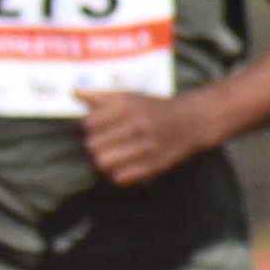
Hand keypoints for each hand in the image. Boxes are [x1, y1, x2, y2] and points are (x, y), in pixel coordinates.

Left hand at [77, 89, 219, 186]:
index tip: (91, 129)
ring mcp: (146, 147)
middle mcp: (137, 125)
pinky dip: (116, 174)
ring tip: (108, 157)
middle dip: (91, 147)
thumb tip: (75, 92)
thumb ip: (102, 97)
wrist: (194, 121)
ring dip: (102, 162)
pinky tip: (121, 167)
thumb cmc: (155, 107)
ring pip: (104, 164)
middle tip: (98, 145)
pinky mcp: (155, 165)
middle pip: (93, 146)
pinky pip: (121, 178)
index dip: (85, 128)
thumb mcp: (130, 96)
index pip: (88, 124)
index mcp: (128, 106)